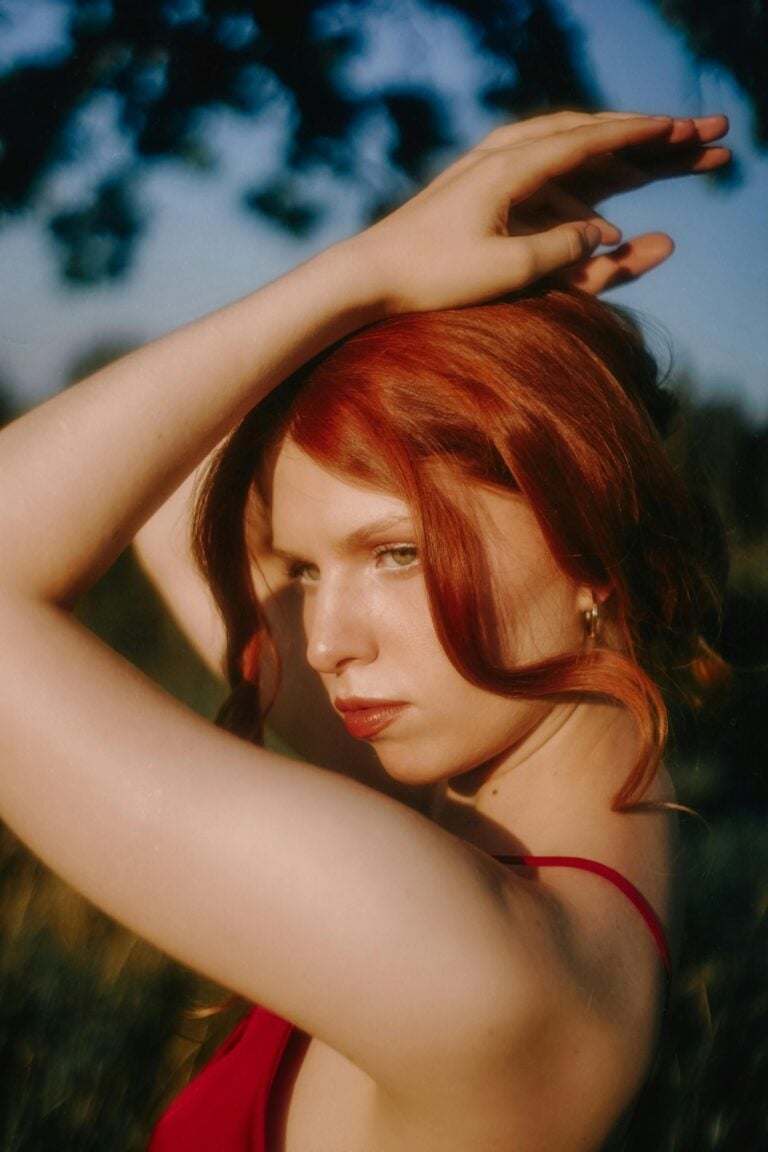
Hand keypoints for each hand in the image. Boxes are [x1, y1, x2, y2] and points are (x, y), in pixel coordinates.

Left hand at [354, 111, 729, 311]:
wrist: (368, 274)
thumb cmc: (432, 277)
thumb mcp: (506, 270)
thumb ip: (562, 250)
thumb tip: (601, 233)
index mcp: (511, 169)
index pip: (588, 140)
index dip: (636, 134)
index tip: (677, 128)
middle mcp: (499, 157)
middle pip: (581, 131)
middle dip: (634, 133)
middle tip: (681, 133)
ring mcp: (484, 167)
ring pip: (559, 142)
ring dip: (605, 147)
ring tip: (644, 153)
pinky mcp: (473, 186)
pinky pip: (536, 164)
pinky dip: (571, 171)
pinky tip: (584, 191)